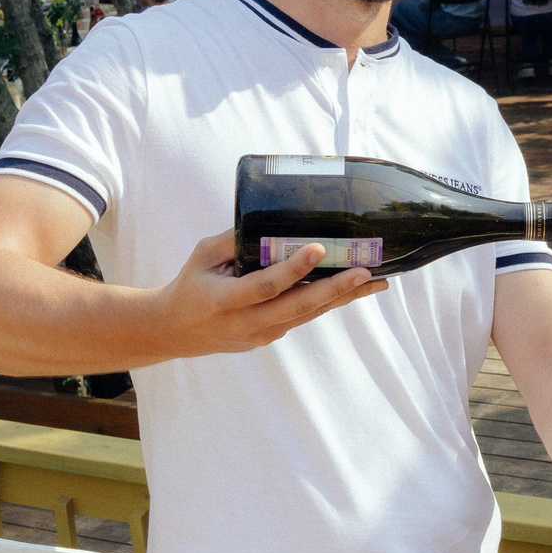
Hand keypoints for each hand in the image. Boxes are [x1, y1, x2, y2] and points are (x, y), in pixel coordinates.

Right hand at [147, 230, 387, 355]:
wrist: (176, 331)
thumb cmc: (191, 284)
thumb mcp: (203, 255)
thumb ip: (234, 238)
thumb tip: (273, 215)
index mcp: (223, 300)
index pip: (264, 286)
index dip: (293, 270)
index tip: (317, 248)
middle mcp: (246, 323)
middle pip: (297, 307)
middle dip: (335, 289)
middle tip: (366, 271)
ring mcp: (261, 335)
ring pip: (307, 314)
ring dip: (343, 297)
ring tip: (376, 280)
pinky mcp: (270, 337)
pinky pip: (303, 317)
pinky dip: (328, 302)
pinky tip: (354, 288)